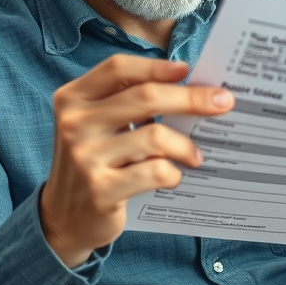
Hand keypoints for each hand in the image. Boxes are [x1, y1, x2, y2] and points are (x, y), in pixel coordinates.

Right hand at [39, 55, 233, 266]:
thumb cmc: (93, 161)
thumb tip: (191, 89)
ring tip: (196, 156)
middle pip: (145, 97)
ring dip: (185, 146)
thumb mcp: (95, 124)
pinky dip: (172, 173)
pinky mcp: (101, 190)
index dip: (156, 67)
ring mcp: (85, 158)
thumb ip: (127, 103)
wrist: (63, 218)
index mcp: (73, 98)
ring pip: (155, 137)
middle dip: (191, 99)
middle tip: (222, 103)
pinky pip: (154, 172)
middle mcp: (74, 123)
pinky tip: (173, 177)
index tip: (187, 70)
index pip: (118, 68)